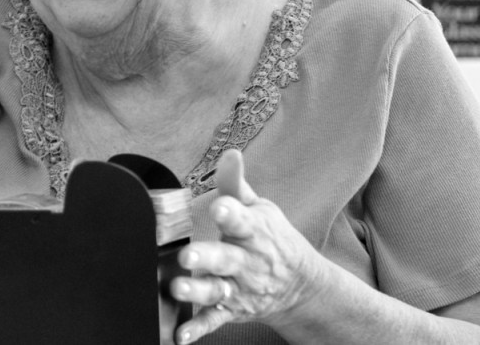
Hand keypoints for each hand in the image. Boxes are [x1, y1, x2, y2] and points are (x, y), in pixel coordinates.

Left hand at [171, 149, 320, 343]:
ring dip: (197, 291)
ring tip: (178, 288)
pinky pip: (213, 320)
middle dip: (207, 257)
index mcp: (253, 231)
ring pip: (216, 290)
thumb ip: (236, 184)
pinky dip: (198, 329)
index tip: (219, 208)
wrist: (302, 285)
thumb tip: (230, 152)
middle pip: (226, 259)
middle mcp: (246, 261)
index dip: (230, 213)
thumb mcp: (260, 208)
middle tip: (188, 254)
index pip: (242, 220)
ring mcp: (239, 288)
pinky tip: (181, 335)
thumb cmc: (272, 238)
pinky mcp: (232, 309)